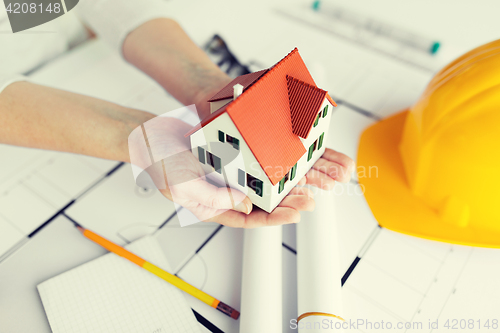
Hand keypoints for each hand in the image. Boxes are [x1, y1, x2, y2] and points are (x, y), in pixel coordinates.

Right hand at [128, 113, 353, 227]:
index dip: (273, 219)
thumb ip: (216, 198)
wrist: (152, 137)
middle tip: (308, 200)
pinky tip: (283, 164)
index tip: (294, 214)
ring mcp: (227, 176)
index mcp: (212, 208)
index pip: (248, 219)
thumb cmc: (160, 164)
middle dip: (284, 203)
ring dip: (280, 186)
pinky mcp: (229, 159)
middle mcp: (222, 194)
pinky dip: (268, 166)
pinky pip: (253, 165)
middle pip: (259, 204)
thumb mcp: (186, 186)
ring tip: (303, 184)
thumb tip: (248, 206)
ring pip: (260, 186)